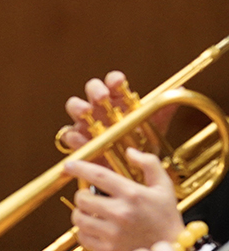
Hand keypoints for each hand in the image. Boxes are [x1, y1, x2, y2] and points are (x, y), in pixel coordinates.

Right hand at [59, 70, 177, 154]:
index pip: (113, 81)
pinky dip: (73, 136)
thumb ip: (162, 110)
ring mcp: (87, 122)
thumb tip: (181, 89)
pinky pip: (69, 134)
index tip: (118, 82)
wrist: (130, 171)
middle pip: (92, 88)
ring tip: (85, 113)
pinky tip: (81, 139)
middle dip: (95, 90)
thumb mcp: (154, 128)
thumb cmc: (139, 144)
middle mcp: (101, 107)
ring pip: (75, 106)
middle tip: (102, 97)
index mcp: (118, 100)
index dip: (114, 79)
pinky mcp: (78, 140)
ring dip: (78, 107)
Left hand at [64, 149, 183, 250]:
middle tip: (91, 197)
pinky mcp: (107, 250)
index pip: (98, 175)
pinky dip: (84, 231)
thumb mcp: (164, 187)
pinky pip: (81, 236)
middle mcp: (121, 212)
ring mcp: (113, 233)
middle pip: (82, 198)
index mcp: (133, 194)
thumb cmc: (166, 218)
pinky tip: (95, 228)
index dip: (79, 168)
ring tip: (93, 213)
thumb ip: (149, 164)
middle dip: (83, 195)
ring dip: (81, 213)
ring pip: (78, 217)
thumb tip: (130, 152)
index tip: (69, 165)